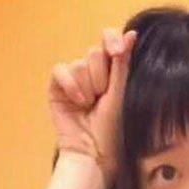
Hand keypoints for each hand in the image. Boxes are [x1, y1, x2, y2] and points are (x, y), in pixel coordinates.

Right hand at [48, 28, 136, 183]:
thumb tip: (131, 34)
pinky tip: (79, 102)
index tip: (118, 51)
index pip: (110, 41)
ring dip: (88, 87)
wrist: (93, 153)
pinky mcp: (57, 88)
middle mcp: (92, 73)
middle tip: (102, 100)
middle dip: (101, 78)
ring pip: (79, 64)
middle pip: (95, 53)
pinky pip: (61, 70)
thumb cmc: (113, 130)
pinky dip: (71, 85)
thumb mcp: (121, 94)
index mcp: (111, 72)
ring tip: (89, 107)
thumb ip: (122, 65)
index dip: (112, 41)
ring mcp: (74, 80)